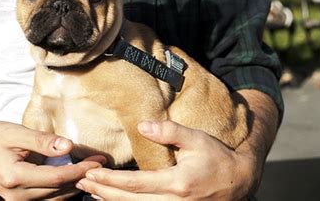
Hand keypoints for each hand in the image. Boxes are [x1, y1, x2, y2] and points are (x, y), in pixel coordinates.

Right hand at [0, 120, 104, 199]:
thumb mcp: (15, 133)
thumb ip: (42, 141)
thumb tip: (68, 147)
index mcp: (15, 177)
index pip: (57, 177)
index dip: (80, 170)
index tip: (97, 161)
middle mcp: (14, 195)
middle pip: (57, 191)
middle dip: (81, 179)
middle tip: (99, 166)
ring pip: (52, 200)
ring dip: (72, 187)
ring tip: (89, 173)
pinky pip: (43, 200)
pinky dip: (59, 192)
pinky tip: (70, 180)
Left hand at [76, 121, 256, 199]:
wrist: (239, 181)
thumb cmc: (217, 157)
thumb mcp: (197, 139)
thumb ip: (169, 131)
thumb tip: (142, 126)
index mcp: (177, 183)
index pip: (134, 184)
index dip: (109, 180)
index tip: (90, 172)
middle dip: (102, 191)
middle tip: (80, 180)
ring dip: (109, 200)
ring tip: (89, 190)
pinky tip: (111, 199)